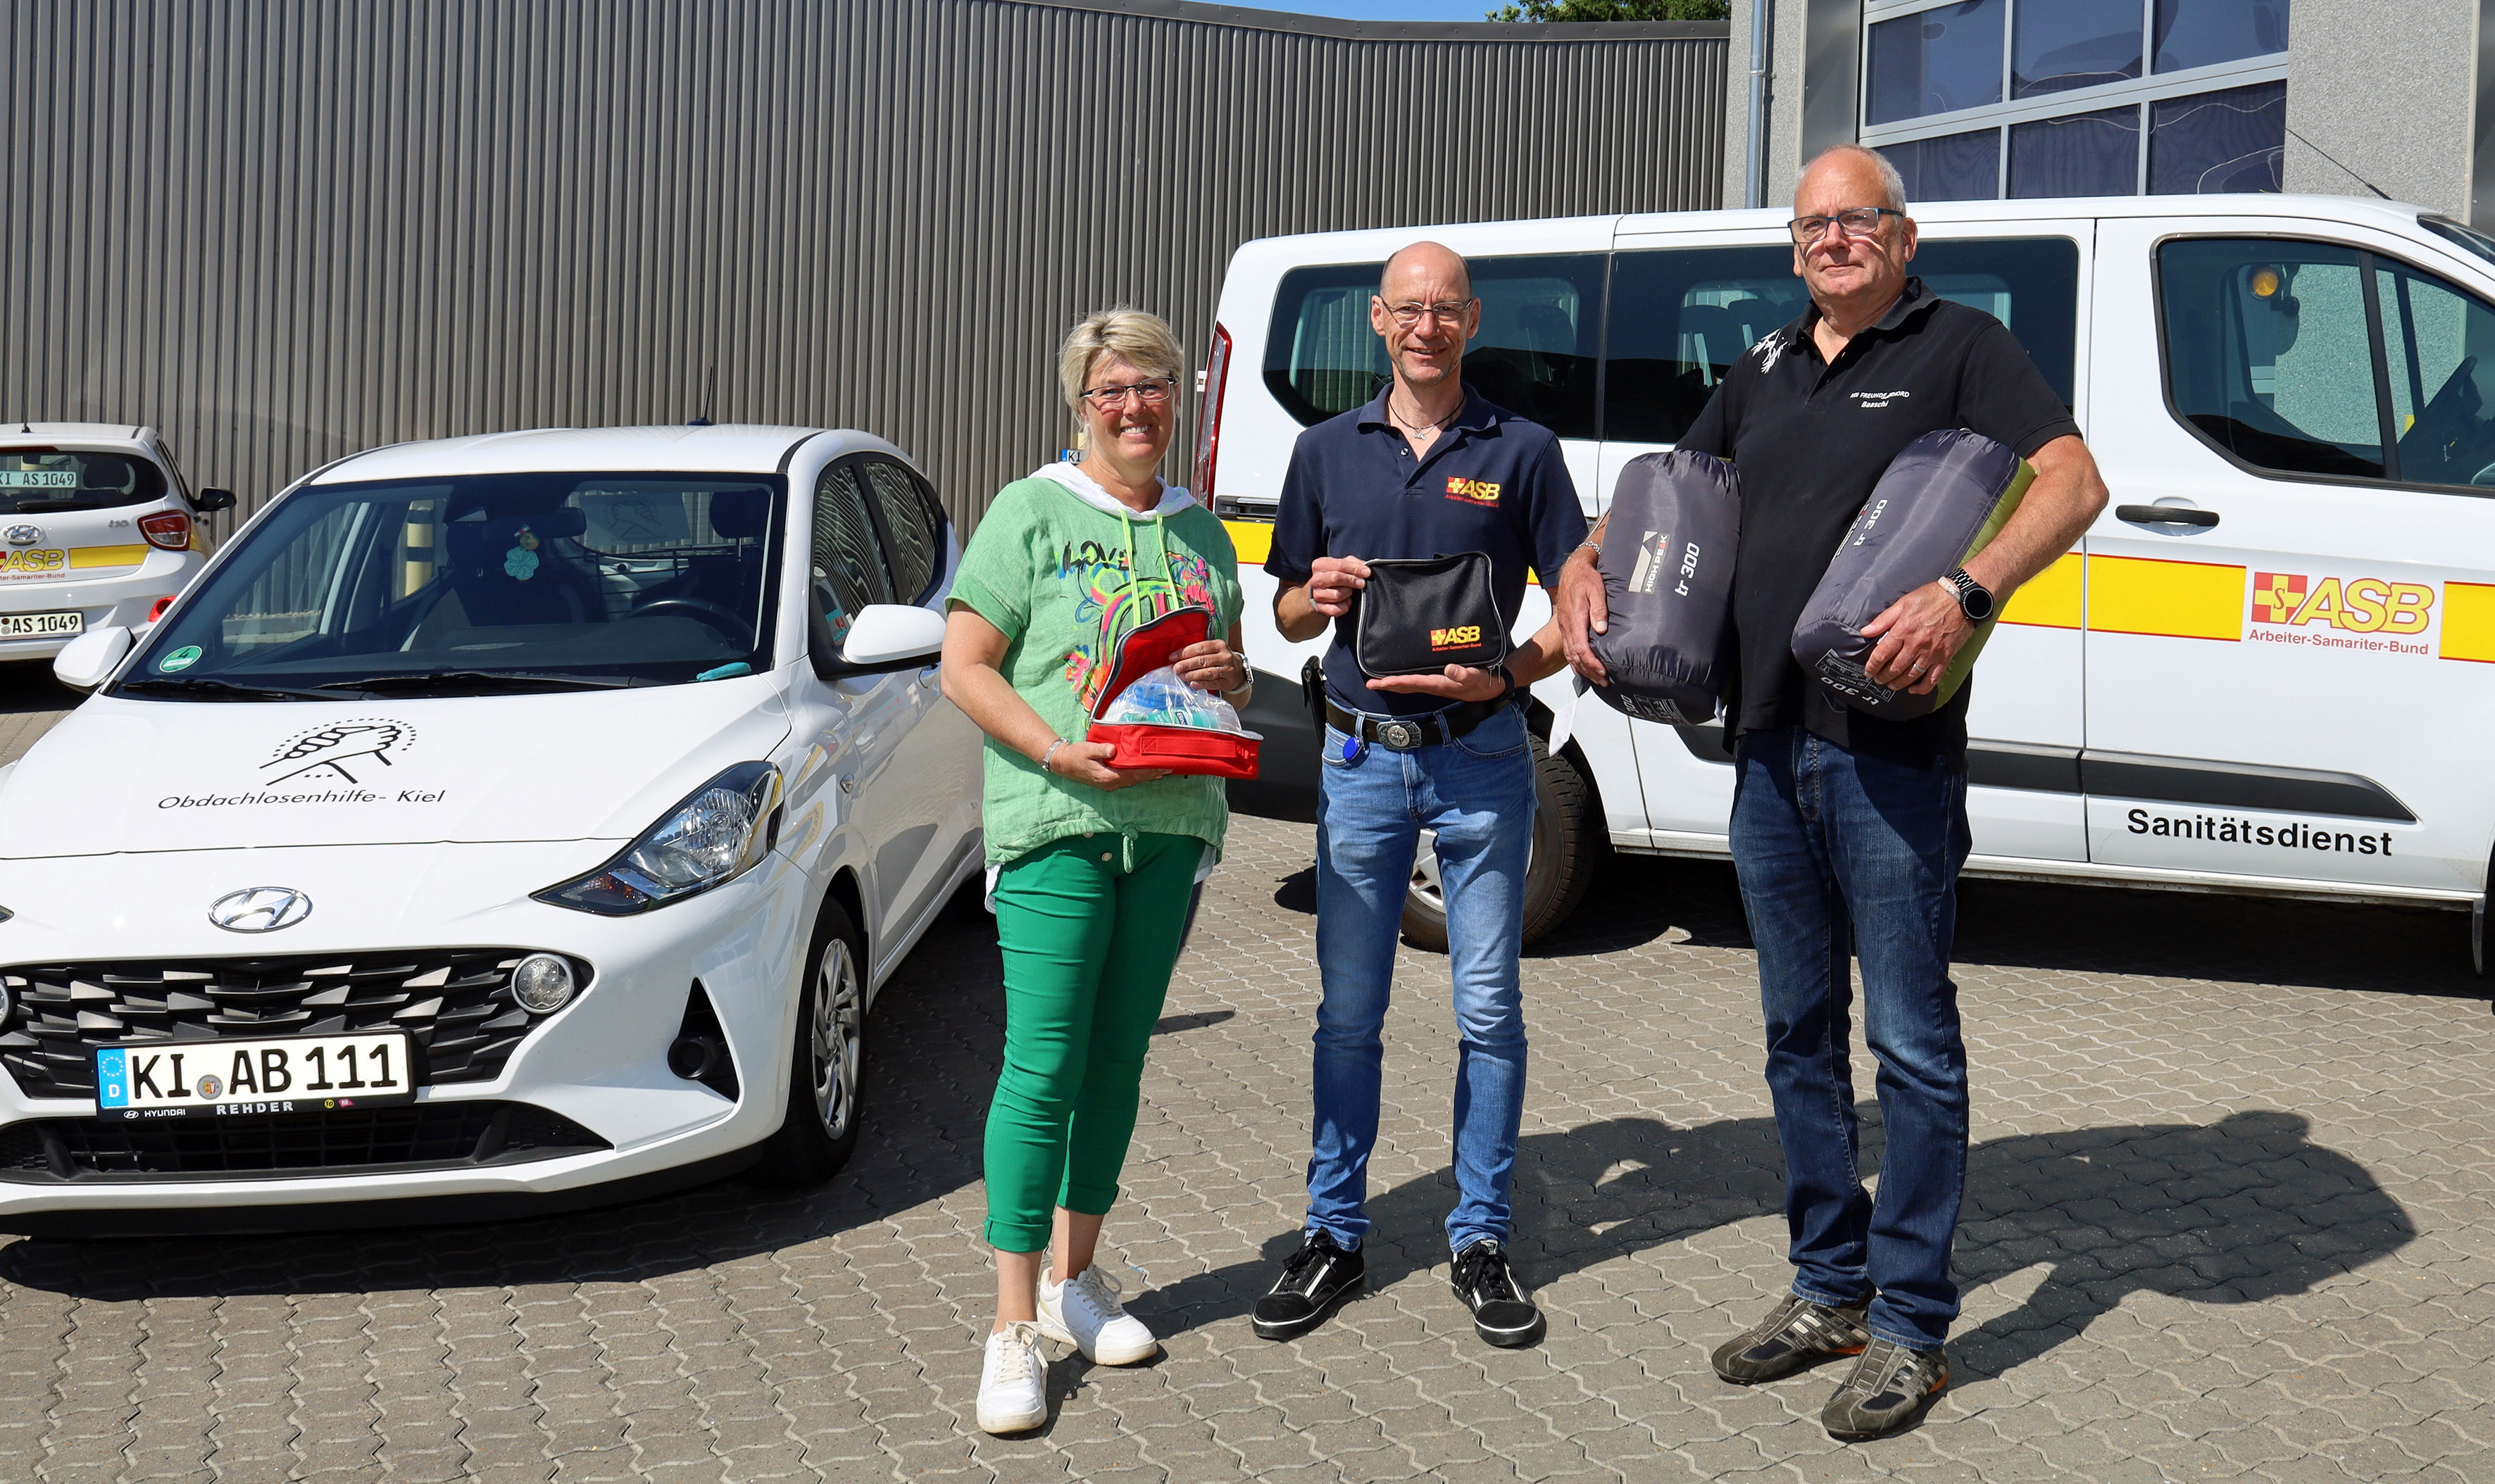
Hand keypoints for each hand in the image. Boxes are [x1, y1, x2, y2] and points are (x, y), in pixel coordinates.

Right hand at [1044, 739, 1169, 790]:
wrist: (1064, 763)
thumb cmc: (1075, 755)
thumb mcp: (1087, 750)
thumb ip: (1101, 750)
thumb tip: (1114, 750)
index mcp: (1107, 777)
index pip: (1133, 774)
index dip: (1148, 770)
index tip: (1162, 766)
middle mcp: (1111, 783)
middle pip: (1136, 779)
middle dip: (1153, 774)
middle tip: (1170, 768)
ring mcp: (1110, 784)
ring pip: (1134, 781)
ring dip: (1148, 776)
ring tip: (1163, 771)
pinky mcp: (1109, 781)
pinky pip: (1128, 779)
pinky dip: (1140, 776)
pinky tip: (1147, 773)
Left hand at [1170, 638, 1245, 692]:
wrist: (1239, 671)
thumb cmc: (1221, 659)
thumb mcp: (1213, 650)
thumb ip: (1198, 652)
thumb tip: (1177, 657)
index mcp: (1219, 645)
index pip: (1200, 648)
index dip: (1185, 652)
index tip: (1173, 657)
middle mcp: (1225, 657)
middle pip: (1203, 660)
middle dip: (1187, 664)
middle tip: (1176, 668)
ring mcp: (1228, 670)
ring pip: (1208, 672)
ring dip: (1193, 675)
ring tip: (1182, 676)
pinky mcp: (1227, 682)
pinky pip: (1213, 683)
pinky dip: (1201, 684)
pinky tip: (1192, 684)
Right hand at [1305, 556, 1370, 616]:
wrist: (1319, 595)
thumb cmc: (1333, 578)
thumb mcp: (1342, 566)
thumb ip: (1354, 563)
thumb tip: (1366, 567)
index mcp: (1320, 565)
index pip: (1339, 565)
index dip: (1355, 569)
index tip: (1367, 572)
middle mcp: (1316, 580)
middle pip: (1336, 578)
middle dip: (1352, 580)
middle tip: (1362, 583)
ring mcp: (1317, 595)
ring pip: (1337, 595)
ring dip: (1348, 594)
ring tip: (1350, 592)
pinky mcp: (1320, 608)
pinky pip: (1336, 609)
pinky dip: (1345, 606)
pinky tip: (1346, 601)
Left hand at [1367, 663, 1508, 700]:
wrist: (1494, 686)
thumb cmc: (1484, 681)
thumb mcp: (1477, 677)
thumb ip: (1464, 674)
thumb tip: (1449, 670)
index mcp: (1440, 684)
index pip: (1412, 683)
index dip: (1394, 682)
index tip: (1378, 682)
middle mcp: (1434, 686)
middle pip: (1406, 686)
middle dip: (1387, 685)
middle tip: (1369, 684)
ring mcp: (1436, 685)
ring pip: (1410, 685)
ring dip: (1394, 683)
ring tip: (1379, 681)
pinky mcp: (1440, 681)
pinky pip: (1418, 681)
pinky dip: (1405, 680)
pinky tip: (1400, 677)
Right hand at [1556, 548, 1609, 684]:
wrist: (1573, 571)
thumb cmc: (1586, 579)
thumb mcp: (1596, 589)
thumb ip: (1599, 609)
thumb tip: (1601, 628)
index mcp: (1575, 619)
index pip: (1581, 648)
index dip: (1592, 662)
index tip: (1603, 671)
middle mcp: (1568, 627)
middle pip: (1576, 656)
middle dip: (1590, 671)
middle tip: (1604, 681)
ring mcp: (1565, 628)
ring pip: (1571, 655)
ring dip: (1583, 669)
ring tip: (1596, 679)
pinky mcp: (1566, 628)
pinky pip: (1569, 649)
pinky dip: (1575, 663)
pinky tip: (1582, 669)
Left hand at [1860, 581, 1974, 694]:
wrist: (1962, 599)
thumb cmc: (1933, 598)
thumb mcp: (1903, 603)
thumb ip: (1883, 620)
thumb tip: (1866, 632)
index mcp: (1904, 630)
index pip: (1882, 654)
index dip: (1872, 666)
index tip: (1868, 671)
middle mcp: (1917, 644)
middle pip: (1895, 668)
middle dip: (1883, 677)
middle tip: (1877, 680)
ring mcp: (1932, 653)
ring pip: (1911, 676)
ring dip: (1898, 684)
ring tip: (1891, 685)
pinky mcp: (1945, 657)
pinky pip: (1932, 679)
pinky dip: (1922, 688)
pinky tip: (1914, 690)